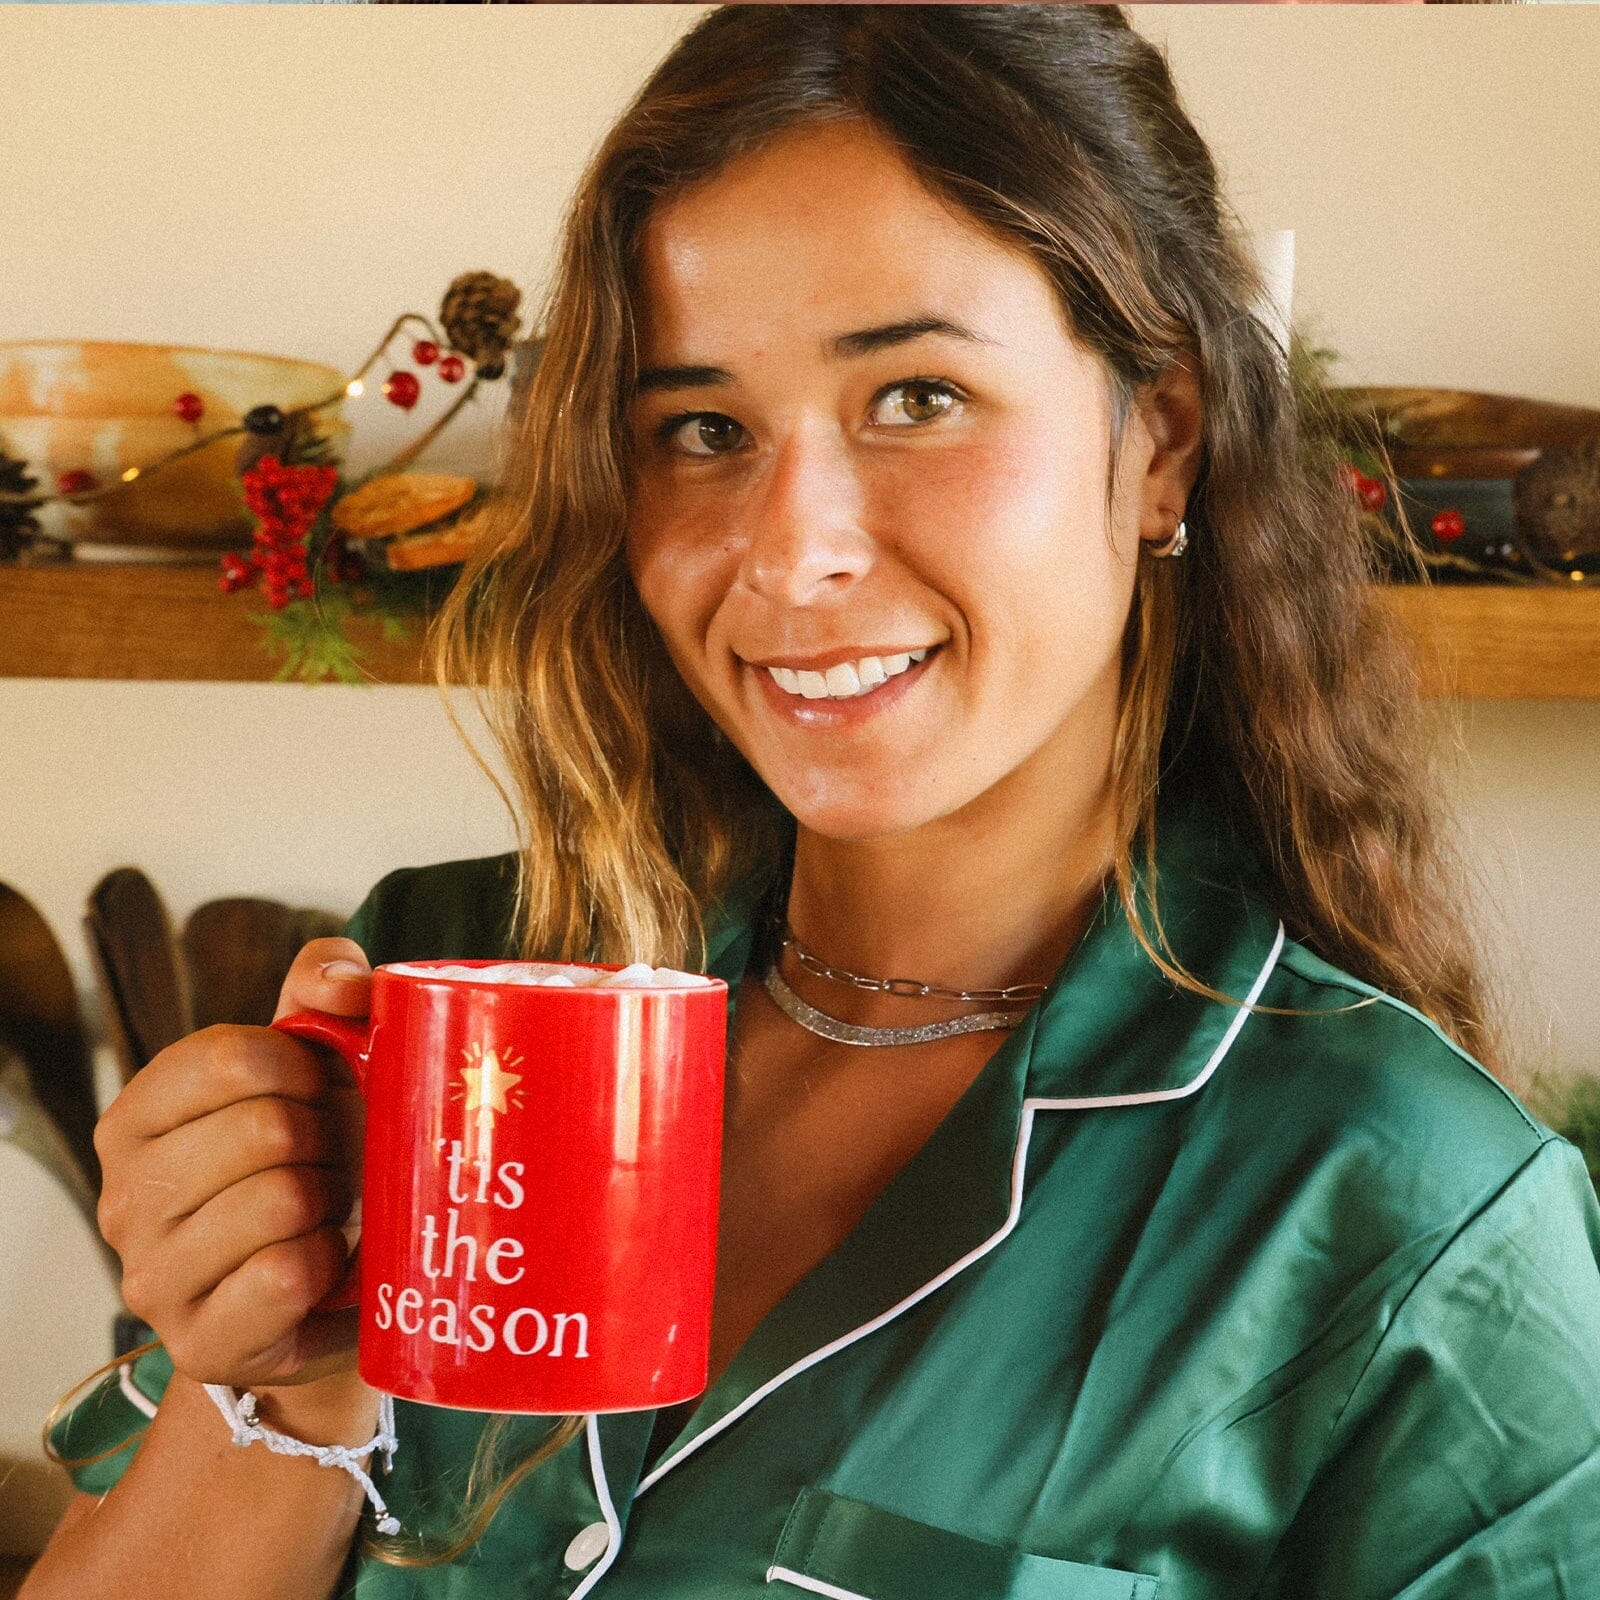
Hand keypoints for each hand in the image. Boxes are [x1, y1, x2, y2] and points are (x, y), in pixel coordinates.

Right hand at [95, 939, 372, 1393]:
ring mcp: (151, 1278)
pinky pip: (287, 1273)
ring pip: (280, 1199)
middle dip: (326, 1139)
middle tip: (329, 1162)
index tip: (320, 1089)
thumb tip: (344, 984)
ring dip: (331, 1200)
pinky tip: (323, 1263)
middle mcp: (123, 1197)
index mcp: (136, 1118)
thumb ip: (324, 990)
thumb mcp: (313, 1061)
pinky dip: (330, 1260)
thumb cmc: (314, 1160)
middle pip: (264, 1128)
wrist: (325, 1293)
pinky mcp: (200, 1343)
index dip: (303, 1066)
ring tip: (325, 1211)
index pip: (230, 1057)